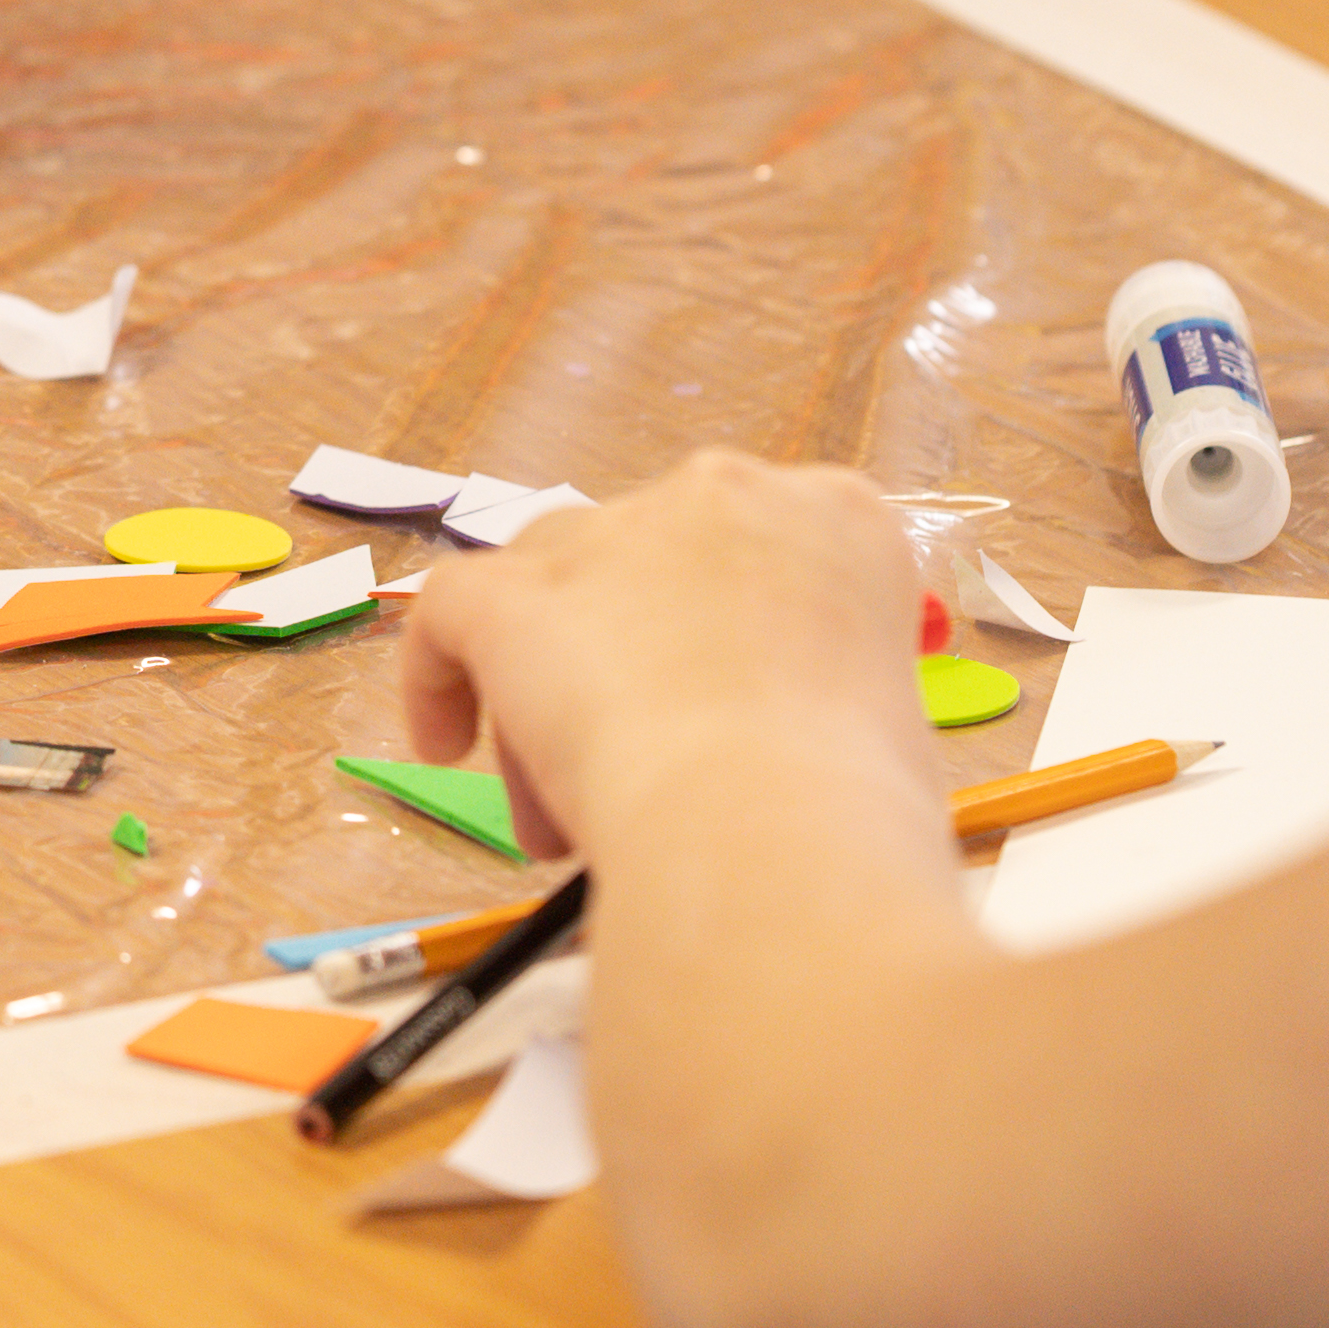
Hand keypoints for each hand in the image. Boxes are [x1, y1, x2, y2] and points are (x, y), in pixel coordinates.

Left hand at [399, 451, 924, 861]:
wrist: (770, 830)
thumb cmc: (855, 807)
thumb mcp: (886, 729)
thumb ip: (823, 691)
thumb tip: (776, 732)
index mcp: (841, 521)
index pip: (776, 554)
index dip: (743, 634)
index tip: (739, 703)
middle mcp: (726, 497)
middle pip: (659, 571)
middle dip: (645, 667)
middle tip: (646, 773)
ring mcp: (616, 533)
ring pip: (559, 584)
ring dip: (556, 681)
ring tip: (563, 804)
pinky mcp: (516, 591)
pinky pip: (453, 609)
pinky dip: (442, 674)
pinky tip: (446, 743)